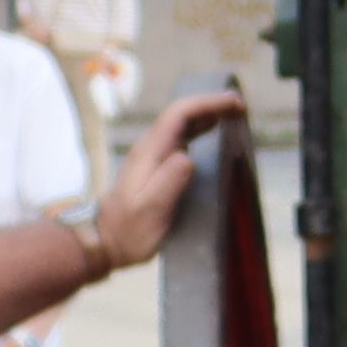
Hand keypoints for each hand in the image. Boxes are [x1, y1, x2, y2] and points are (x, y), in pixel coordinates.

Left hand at [90, 90, 240, 275]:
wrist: (106, 242)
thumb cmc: (130, 230)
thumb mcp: (151, 208)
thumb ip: (169, 180)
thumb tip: (188, 156)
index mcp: (150, 153)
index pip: (179, 114)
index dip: (208, 104)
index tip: (234, 105)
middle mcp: (150, 148)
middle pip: (181, 113)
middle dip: (211, 104)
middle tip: (241, 107)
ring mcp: (152, 156)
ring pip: (181, 123)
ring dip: (207, 114)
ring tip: (233, 114)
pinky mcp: (156, 166)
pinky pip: (181, 137)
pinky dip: (200, 128)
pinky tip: (213, 132)